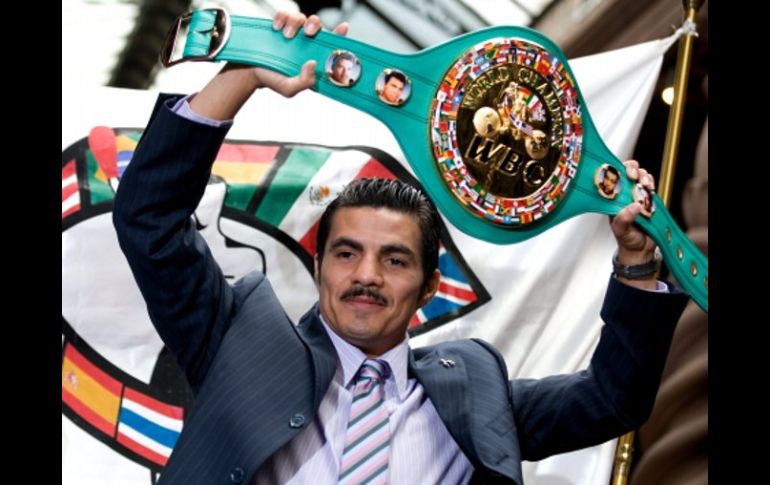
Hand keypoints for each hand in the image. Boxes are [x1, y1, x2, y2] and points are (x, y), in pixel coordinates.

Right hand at [249, 12, 349, 95]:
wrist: (249, 72)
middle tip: (308, 32)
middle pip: (317, 24)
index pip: (329, 44)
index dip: (338, 35)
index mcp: (311, 56)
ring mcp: (291, 33)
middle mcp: (304, 42)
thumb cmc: (272, 80)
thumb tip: (313, 64)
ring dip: (295, 23)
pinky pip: (284, 13)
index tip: (343, 28)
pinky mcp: (278, 25)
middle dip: (315, 24)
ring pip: (300, 17)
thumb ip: (304, 82)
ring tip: (286, 36)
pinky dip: (282, 17)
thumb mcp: (289, 88)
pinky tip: (277, 28)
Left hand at [610, 161, 657, 286]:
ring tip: (645, 185)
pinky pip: (651, 185)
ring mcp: (638, 195)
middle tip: (634, 177)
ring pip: (641, 176)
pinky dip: (651, 183)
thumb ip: (624, 219)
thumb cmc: (626, 239)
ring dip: (644, 176)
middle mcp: (624, 194)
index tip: (622, 174)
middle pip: (628, 171)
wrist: (641, 249)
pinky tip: (650, 189)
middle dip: (632, 169)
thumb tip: (635, 206)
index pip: (612, 177)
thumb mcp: (620, 230)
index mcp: (613, 199)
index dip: (616, 171)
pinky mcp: (650, 199)